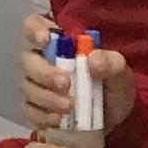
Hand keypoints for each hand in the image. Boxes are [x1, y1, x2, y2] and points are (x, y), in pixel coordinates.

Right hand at [21, 16, 135, 136]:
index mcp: (57, 43)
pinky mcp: (37, 111)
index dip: (34, 30)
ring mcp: (36, 87)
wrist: (116, 121)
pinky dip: (42, 116)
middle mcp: (41, 62)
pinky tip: (57, 120)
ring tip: (69, 107)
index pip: (33, 26)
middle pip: (27, 60)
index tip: (46, 40)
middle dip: (44, 72)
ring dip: (47, 97)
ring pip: (28, 87)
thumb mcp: (120, 72)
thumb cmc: (113, 87)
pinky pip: (30, 112)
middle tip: (65, 84)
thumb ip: (110, 62)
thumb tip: (92, 60)